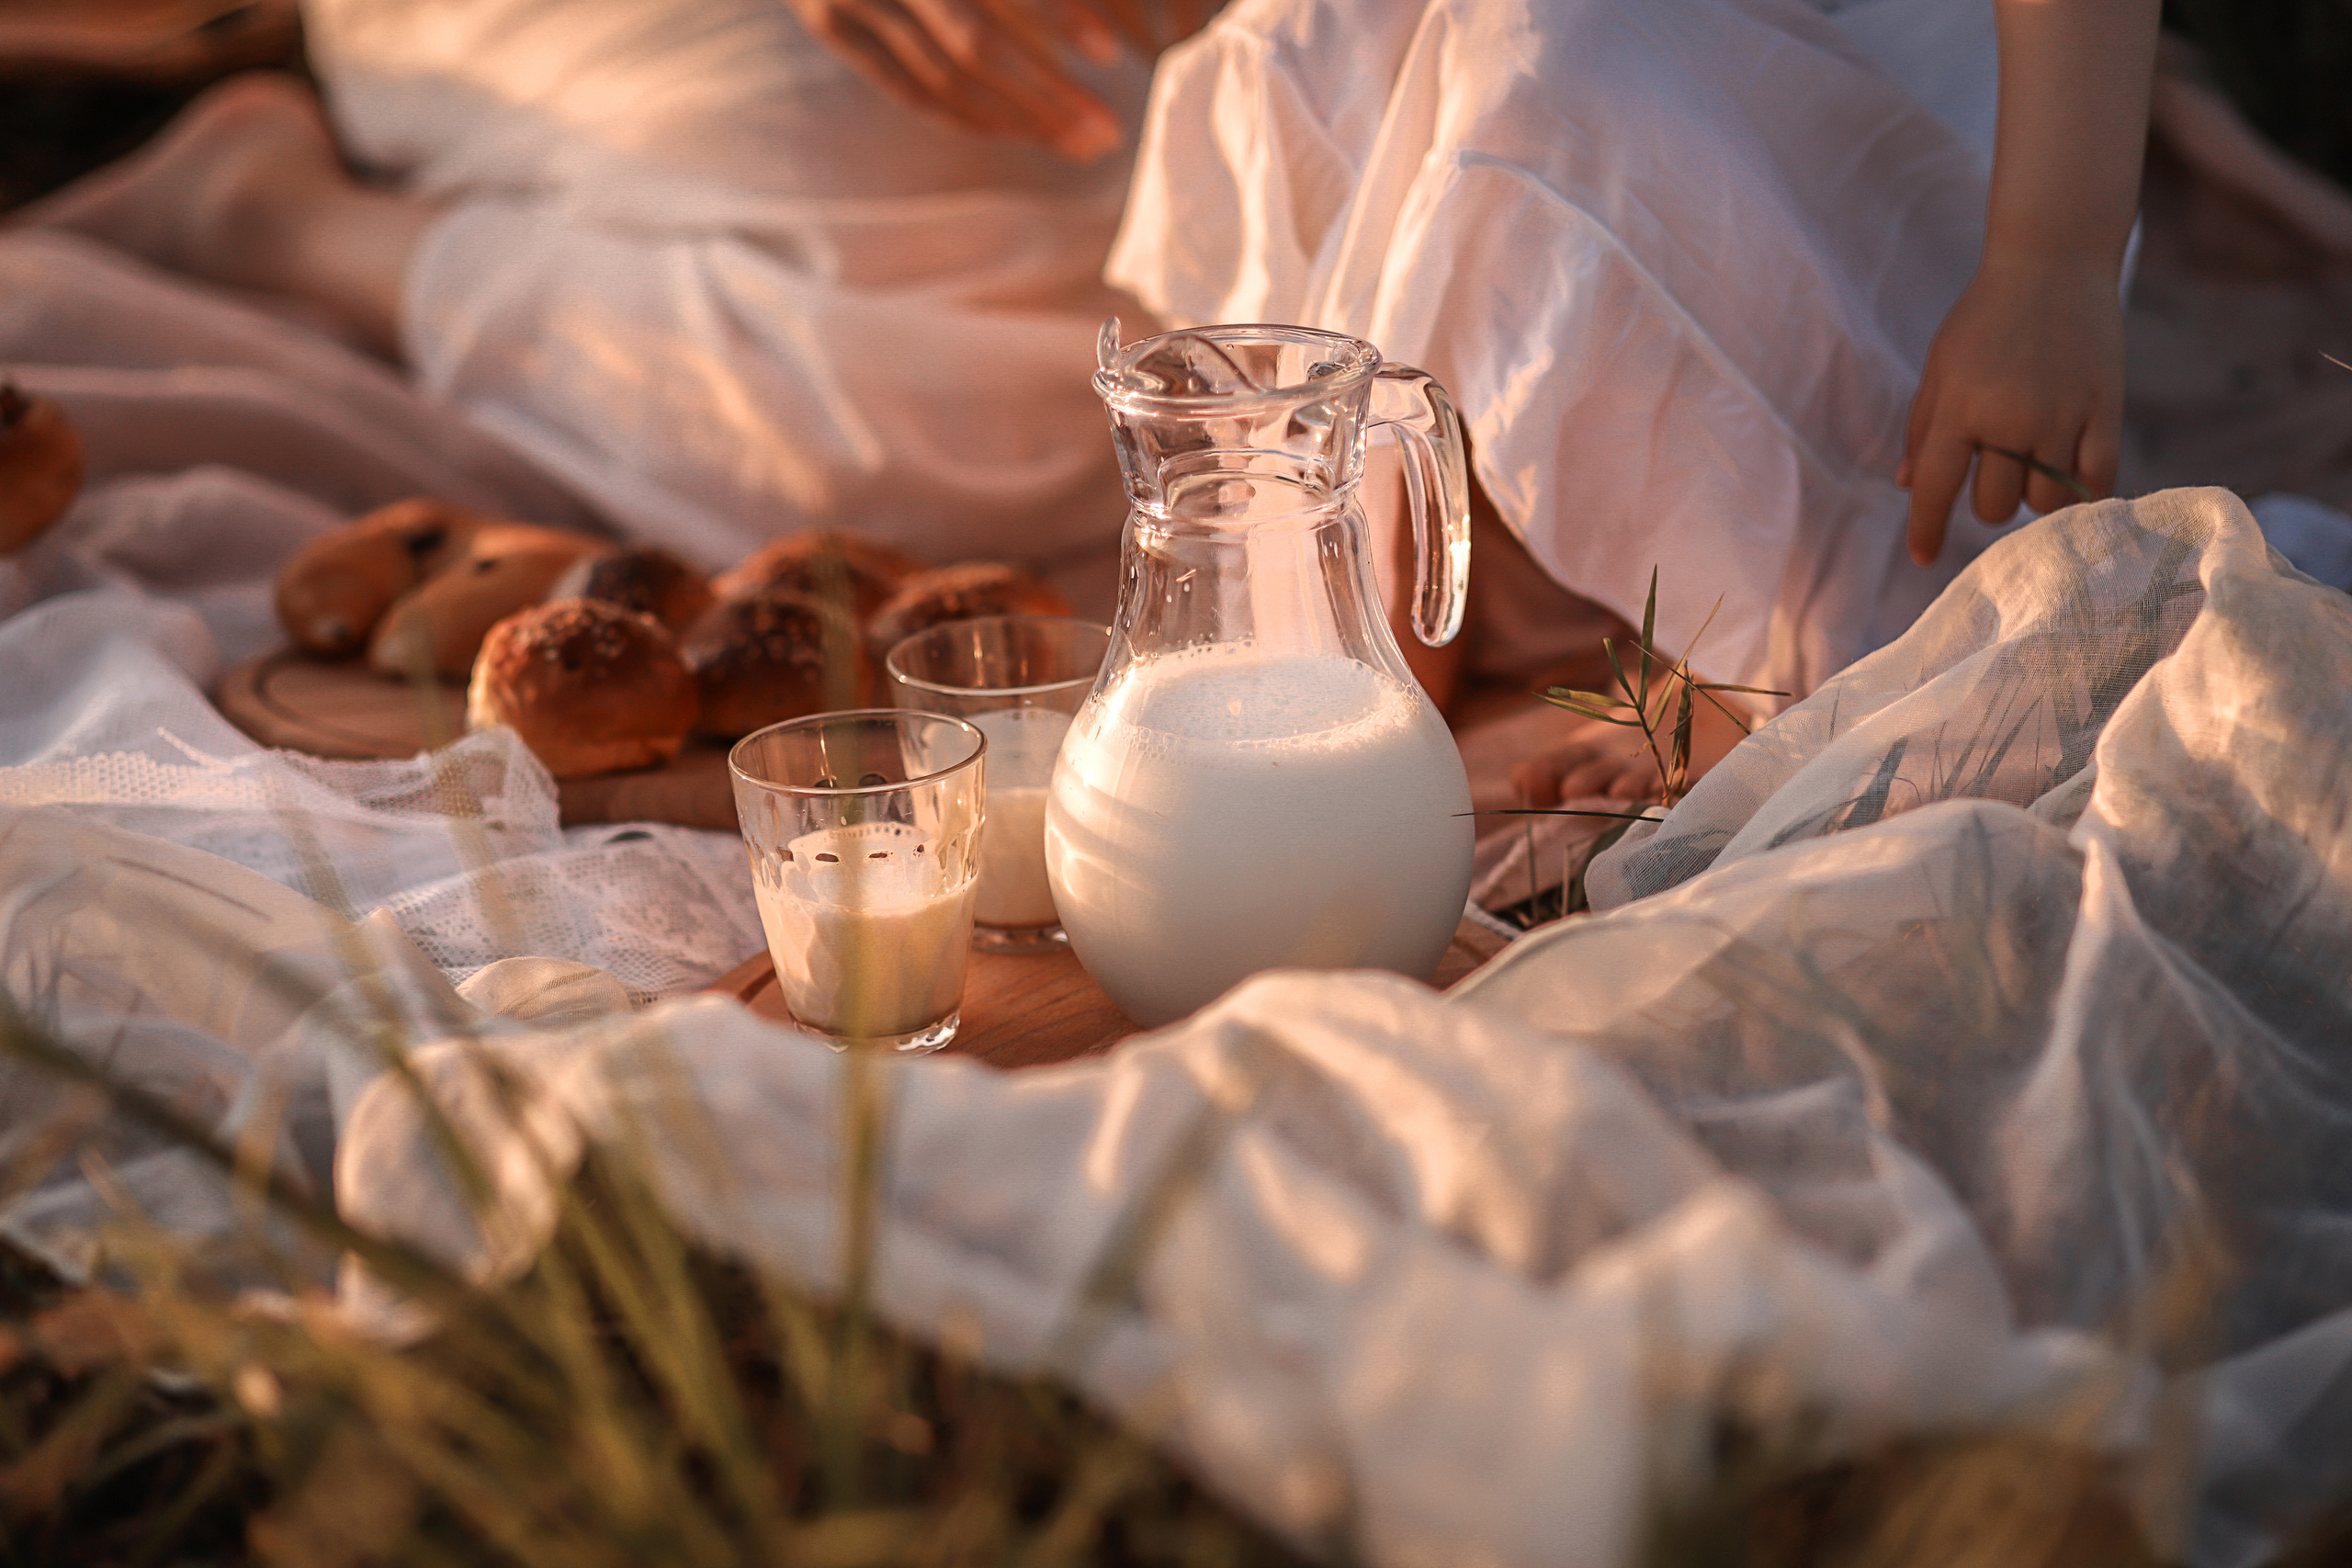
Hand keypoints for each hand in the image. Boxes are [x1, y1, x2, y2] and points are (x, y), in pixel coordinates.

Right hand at [781, 0, 1215, 159]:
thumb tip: (1096, 31)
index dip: (1058, 16)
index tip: (1108, 51)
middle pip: (975, 44)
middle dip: (1047, 95)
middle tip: (1106, 132)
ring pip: (944, 78)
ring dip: (1017, 120)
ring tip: (1079, 142)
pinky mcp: (829, 25)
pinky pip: (909, 90)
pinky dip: (968, 116)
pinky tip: (1019, 133)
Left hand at [1899, 254, 2125, 565]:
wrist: (2052, 263)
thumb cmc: (1985, 316)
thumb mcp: (1940, 367)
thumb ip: (1922, 427)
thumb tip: (1906, 484)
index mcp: (1959, 409)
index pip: (1934, 489)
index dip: (1925, 530)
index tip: (1923, 557)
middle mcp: (2008, 419)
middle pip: (1994, 506)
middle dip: (1989, 503)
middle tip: (1996, 474)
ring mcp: (2060, 416)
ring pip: (2045, 501)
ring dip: (2034, 496)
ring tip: (2034, 467)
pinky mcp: (2104, 409)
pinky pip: (2097, 480)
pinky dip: (2084, 492)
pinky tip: (2074, 480)